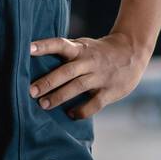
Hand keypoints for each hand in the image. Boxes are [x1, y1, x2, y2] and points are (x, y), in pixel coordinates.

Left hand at [28, 31, 149, 119]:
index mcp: (80, 49)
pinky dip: (81, 111)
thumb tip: (34, 64)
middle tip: (31, 91)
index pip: (60, 44)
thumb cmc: (98, 51)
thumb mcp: (83, 46)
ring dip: (60, 96)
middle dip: (48, 81)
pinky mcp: (110, 91)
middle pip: (67, 71)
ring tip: (43, 105)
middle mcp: (89, 61)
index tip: (28, 48)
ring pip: (78, 87)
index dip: (44, 46)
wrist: (132, 51)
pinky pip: (94, 104)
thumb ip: (65, 54)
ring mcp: (100, 76)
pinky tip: (70, 115)